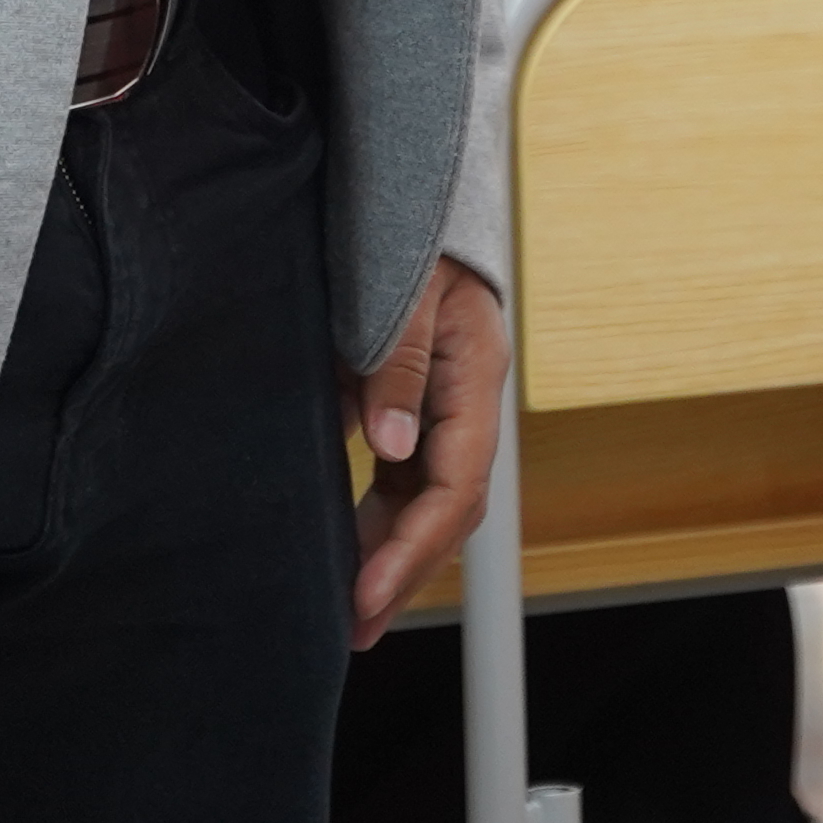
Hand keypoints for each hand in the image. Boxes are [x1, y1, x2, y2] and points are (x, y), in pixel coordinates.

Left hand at [343, 257, 506, 648]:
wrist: (409, 193)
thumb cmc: (409, 228)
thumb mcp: (405, 285)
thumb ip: (398, 362)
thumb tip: (391, 446)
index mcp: (476, 375)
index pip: (455, 484)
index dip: (413, 546)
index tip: (366, 592)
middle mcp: (465, 402)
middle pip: (446, 507)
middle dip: (405, 571)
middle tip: (355, 629)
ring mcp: (440, 407)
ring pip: (424, 499)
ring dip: (391, 555)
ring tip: (349, 613)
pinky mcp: (410, 406)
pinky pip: (401, 477)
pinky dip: (377, 519)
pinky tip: (347, 549)